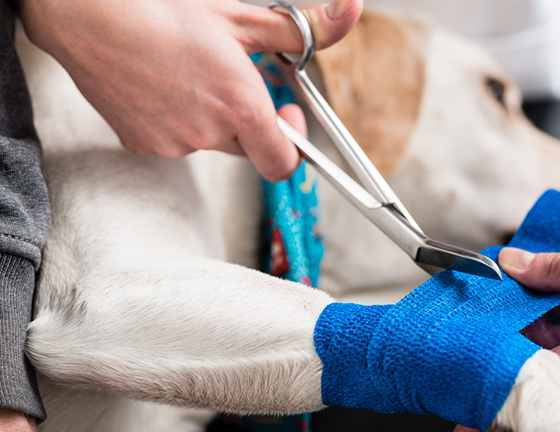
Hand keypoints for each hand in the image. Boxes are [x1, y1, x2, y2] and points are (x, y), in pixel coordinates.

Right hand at [18, 0, 361, 180]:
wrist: (87, 15)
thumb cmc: (163, 10)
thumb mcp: (243, 16)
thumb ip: (301, 28)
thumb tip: (349, 13)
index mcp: (240, 109)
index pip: (284, 164)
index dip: (293, 146)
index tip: (287, 116)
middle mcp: (208, 135)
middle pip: (248, 147)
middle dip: (249, 120)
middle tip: (232, 80)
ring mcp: (172, 145)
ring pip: (210, 142)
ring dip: (211, 117)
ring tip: (190, 74)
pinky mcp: (141, 144)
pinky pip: (174, 141)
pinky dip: (177, 120)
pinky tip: (162, 85)